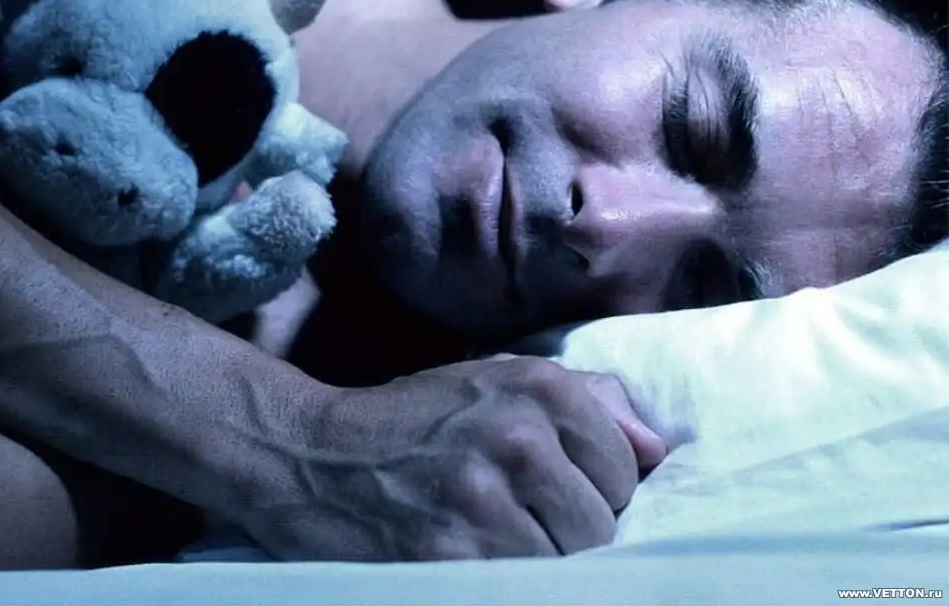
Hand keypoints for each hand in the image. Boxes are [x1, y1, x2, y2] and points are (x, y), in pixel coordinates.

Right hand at [238, 356, 661, 560]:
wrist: (310, 453)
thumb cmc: (414, 419)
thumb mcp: (496, 381)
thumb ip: (586, 402)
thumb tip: (658, 450)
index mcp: (538, 387)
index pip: (626, 470)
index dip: (599, 496)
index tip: (557, 498)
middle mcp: (518, 436)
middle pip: (602, 527)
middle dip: (573, 539)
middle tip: (526, 530)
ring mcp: (482, 500)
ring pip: (568, 568)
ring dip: (542, 571)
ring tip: (500, 548)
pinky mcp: (447, 557)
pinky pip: (520, 591)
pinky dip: (509, 586)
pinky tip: (479, 565)